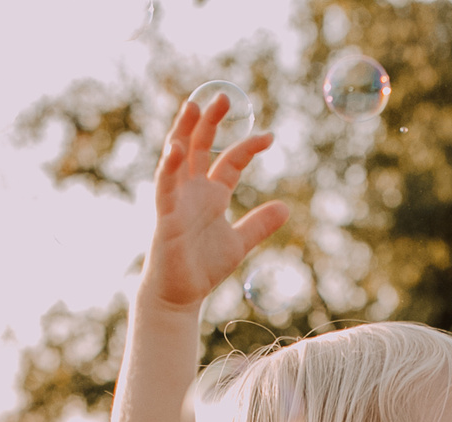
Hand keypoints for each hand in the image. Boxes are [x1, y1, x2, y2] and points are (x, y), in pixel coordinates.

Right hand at [141, 93, 288, 312]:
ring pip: (178, 157)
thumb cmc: (202, 268)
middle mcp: (192, 191)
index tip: (270, 137)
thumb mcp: (238, 243)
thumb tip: (286, 208)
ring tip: (193, 106)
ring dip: (184, 131)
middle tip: (224, 96)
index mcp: (211, 194)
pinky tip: (176, 148)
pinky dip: (170, 166)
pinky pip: (165, 185)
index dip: (248, 146)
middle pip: (200, 146)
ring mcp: (176, 200)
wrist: (178, 295)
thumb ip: (259, 224)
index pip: (230, 160)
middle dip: (211, 121)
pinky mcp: (165, 215)